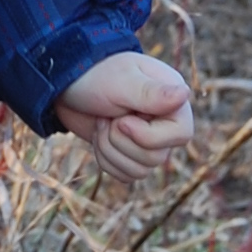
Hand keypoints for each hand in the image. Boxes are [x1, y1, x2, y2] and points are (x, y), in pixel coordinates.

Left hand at [54, 52, 192, 185]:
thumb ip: (152, 93)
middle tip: (107, 117)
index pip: (181, 135)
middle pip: (157, 158)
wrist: (66, 84)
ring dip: (110, 150)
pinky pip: (126, 176)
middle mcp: (165, 122)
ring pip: (140, 171)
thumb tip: (185, 93)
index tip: (122, 120)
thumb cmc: (95, 76)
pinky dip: (106, 160)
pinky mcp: (130, 154)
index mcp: (173, 99)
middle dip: (120, 141)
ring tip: (101, 123)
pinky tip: (99, 136)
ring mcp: (149, 141)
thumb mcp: (121, 82)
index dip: (148, 136)